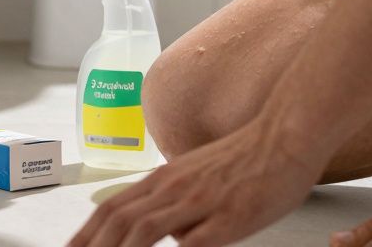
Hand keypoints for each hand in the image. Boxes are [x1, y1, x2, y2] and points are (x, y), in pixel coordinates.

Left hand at [68, 117, 324, 246]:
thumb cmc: (248, 158)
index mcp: (164, 178)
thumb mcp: (199, 177)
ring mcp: (199, 202)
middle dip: (92, 246)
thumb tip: (171, 233)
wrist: (285, 135)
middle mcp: (173, 187)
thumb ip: (177, 202)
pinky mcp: (228, 218)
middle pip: (118, 219)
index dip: (86, 232)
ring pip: (144, 229)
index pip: (112, 207)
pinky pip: (193, 243)